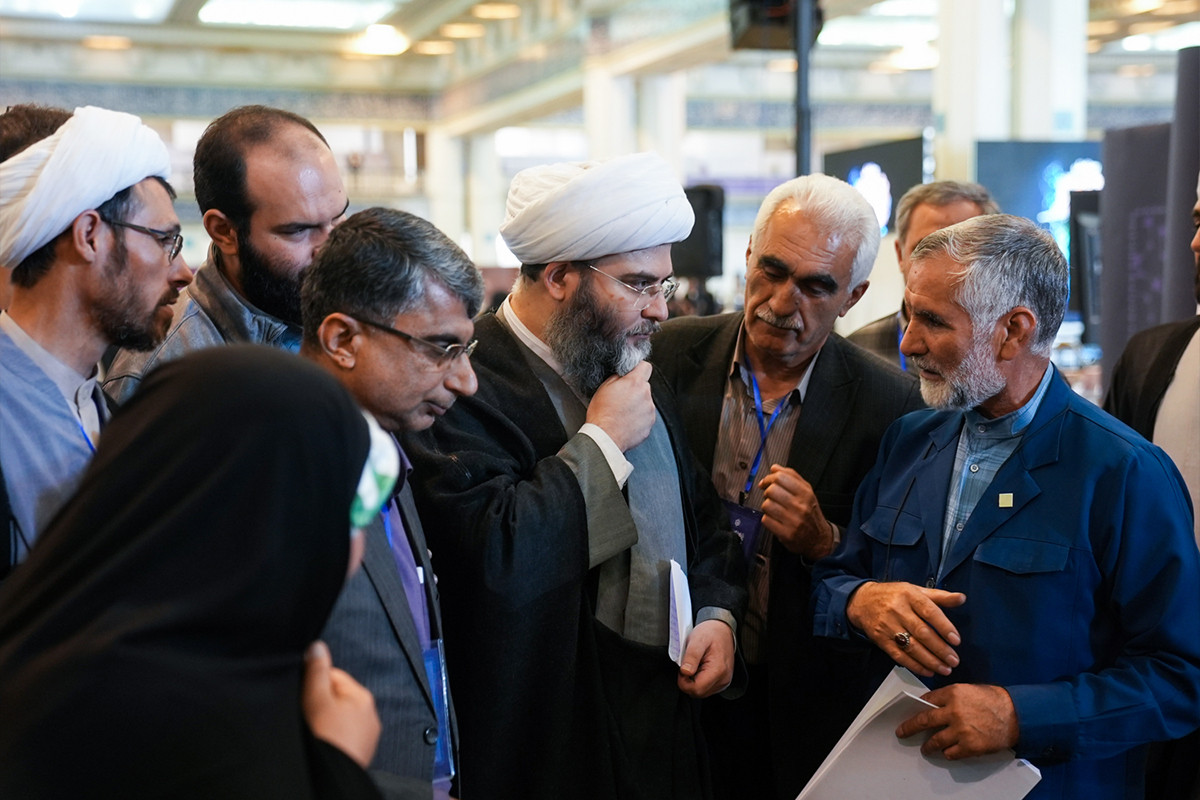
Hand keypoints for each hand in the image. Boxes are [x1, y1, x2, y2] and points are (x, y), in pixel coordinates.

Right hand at [302, 640, 380, 767]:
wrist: (333, 776)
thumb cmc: (325, 737)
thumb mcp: (316, 699)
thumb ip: (316, 672)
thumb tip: (317, 645)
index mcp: (362, 696)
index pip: (333, 676)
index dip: (313, 683)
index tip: (301, 695)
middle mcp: (370, 713)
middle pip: (337, 696)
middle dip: (320, 702)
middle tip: (305, 715)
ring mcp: (367, 734)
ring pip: (340, 717)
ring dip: (326, 720)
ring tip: (314, 731)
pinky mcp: (361, 751)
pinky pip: (343, 734)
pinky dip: (333, 736)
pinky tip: (323, 742)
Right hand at [586, 361, 656, 451]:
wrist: (605, 437)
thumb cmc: (601, 414)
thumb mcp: (603, 388)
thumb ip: (618, 377)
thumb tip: (623, 375)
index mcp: (635, 383)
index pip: (646, 366)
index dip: (638, 369)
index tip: (633, 373)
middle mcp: (646, 395)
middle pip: (644, 386)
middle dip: (635, 390)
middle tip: (621, 398)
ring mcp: (649, 410)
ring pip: (645, 402)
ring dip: (637, 405)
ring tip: (622, 413)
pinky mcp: (650, 423)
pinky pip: (646, 416)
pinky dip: (639, 418)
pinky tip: (626, 421)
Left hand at [677, 619, 735, 697]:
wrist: (723, 630)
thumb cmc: (711, 633)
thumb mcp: (697, 640)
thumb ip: (691, 656)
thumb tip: (685, 672)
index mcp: (718, 670)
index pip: (696, 689)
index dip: (684, 681)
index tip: (682, 668)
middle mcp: (723, 679)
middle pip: (698, 693)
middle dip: (688, 681)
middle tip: (687, 665)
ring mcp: (724, 681)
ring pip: (701, 692)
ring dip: (693, 681)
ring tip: (696, 664)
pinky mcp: (722, 681)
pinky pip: (706, 688)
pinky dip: (700, 680)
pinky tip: (700, 668)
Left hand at [758, 465, 834, 560]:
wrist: (819, 539)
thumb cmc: (810, 513)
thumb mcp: (807, 492)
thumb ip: (791, 477)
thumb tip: (774, 468)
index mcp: (806, 493)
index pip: (781, 477)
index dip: (769, 478)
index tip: (767, 482)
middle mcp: (801, 506)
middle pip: (771, 490)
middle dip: (767, 492)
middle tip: (771, 497)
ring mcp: (793, 521)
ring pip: (766, 505)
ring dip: (767, 506)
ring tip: (774, 509)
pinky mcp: (786, 534)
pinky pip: (766, 520)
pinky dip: (767, 519)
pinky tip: (775, 519)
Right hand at [846, 581, 965, 676]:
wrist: (861, 601)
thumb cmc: (893, 595)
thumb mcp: (915, 590)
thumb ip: (939, 596)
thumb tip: (962, 598)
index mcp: (909, 595)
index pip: (929, 612)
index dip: (944, 626)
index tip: (956, 640)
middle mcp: (897, 610)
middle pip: (921, 632)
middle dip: (940, 649)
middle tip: (954, 661)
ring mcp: (888, 626)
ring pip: (911, 647)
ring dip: (930, 661)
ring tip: (945, 669)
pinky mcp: (880, 640)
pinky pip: (899, 656)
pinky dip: (914, 665)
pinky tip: (927, 671)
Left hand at [896, 684, 1018, 758]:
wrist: (1017, 715)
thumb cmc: (994, 700)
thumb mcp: (969, 690)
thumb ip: (951, 697)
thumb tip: (934, 705)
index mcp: (952, 694)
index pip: (927, 700)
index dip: (918, 707)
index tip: (911, 713)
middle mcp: (953, 712)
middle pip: (923, 721)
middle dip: (909, 728)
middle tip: (902, 732)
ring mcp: (960, 731)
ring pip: (935, 741)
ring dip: (928, 746)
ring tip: (925, 748)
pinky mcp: (969, 746)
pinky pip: (951, 753)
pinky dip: (947, 753)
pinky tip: (947, 751)